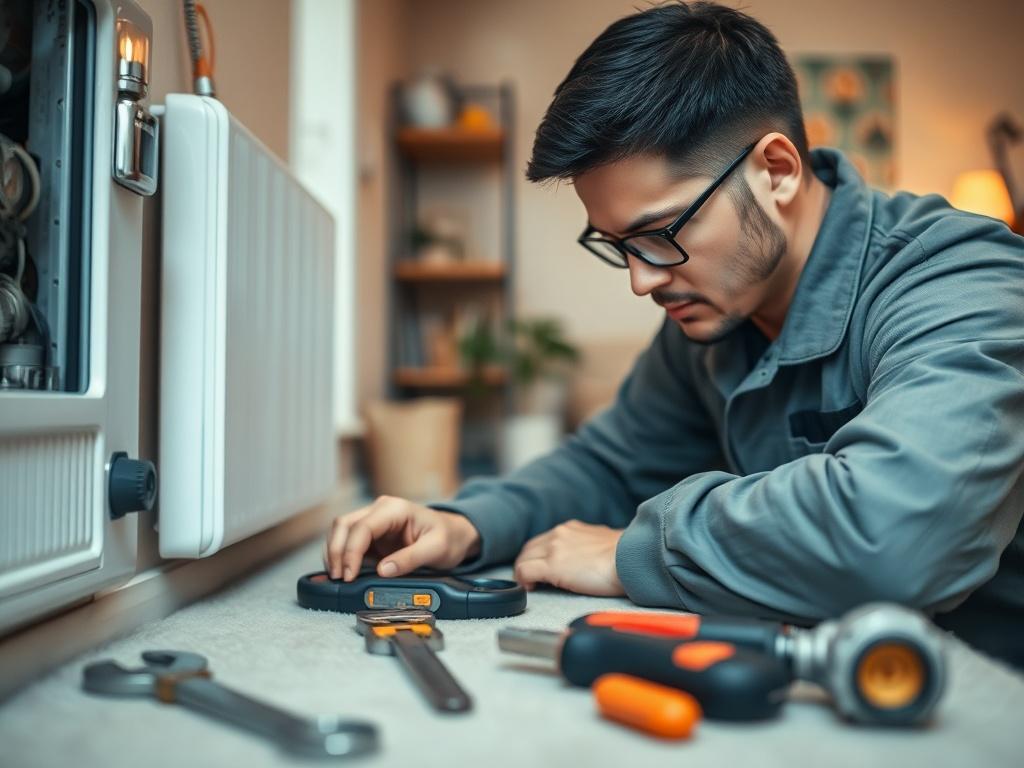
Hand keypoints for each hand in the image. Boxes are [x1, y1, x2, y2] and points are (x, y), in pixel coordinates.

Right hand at [324, 496, 480, 580]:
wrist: (455, 535)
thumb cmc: (448, 537)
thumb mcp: (437, 549)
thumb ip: (411, 559)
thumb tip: (383, 570)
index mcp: (394, 509)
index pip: (362, 527)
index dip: (351, 551)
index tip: (349, 575)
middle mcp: (379, 511)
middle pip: (343, 525)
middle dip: (336, 551)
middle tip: (339, 578)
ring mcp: (374, 522)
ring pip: (341, 533)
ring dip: (335, 554)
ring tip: (339, 579)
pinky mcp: (372, 537)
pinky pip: (349, 544)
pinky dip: (343, 558)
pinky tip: (346, 574)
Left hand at [513, 520, 624, 595]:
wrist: (630, 559)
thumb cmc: (625, 556)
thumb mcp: (603, 543)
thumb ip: (590, 546)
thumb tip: (592, 558)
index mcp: (572, 528)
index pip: (545, 540)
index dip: (538, 555)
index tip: (541, 568)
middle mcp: (560, 534)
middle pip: (530, 548)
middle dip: (527, 563)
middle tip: (530, 579)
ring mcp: (554, 548)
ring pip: (524, 558)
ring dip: (524, 572)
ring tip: (531, 585)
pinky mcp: (552, 565)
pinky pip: (525, 571)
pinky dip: (523, 580)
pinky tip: (530, 589)